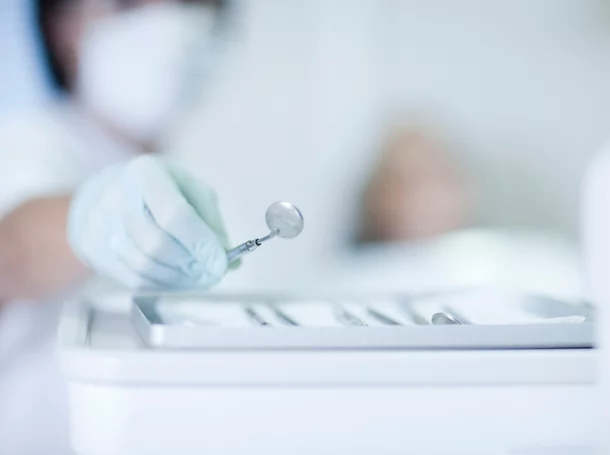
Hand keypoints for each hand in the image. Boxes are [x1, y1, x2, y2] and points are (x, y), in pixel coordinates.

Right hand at [68, 155, 233, 289]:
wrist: (106, 192)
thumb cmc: (159, 189)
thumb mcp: (190, 189)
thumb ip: (211, 221)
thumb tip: (229, 259)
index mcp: (145, 174)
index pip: (174, 214)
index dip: (200, 243)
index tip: (221, 263)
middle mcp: (117, 198)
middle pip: (157, 244)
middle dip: (191, 265)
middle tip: (213, 274)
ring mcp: (101, 226)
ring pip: (144, 266)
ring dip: (179, 279)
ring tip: (199, 277)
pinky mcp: (95, 250)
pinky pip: (133, 279)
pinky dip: (162, 285)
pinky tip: (179, 281)